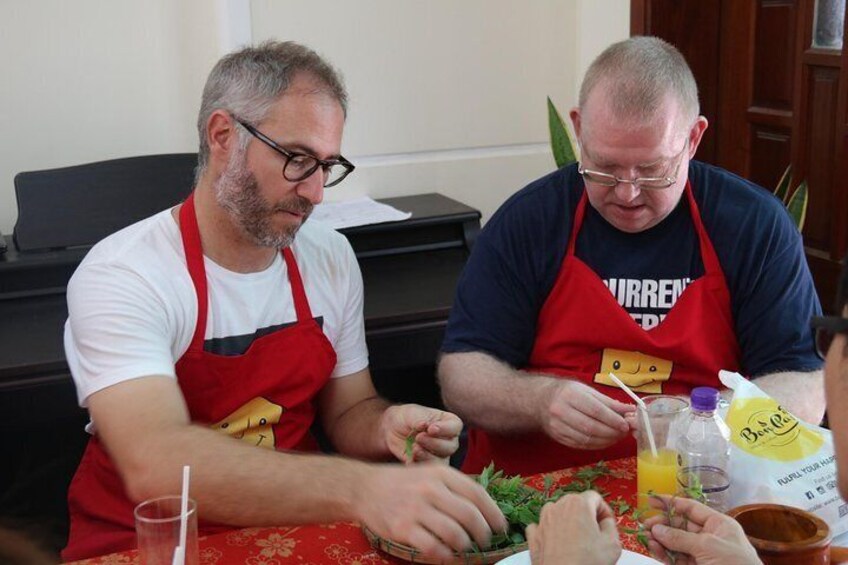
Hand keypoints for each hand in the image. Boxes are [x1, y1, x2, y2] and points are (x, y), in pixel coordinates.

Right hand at [356, 463, 506, 560]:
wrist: (364, 488)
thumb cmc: (402, 483)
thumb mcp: (430, 474)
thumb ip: (454, 487)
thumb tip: (485, 510)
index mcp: (441, 474)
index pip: (478, 494)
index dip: (494, 514)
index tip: (501, 527)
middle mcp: (431, 489)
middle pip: (470, 516)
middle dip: (483, 534)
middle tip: (485, 542)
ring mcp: (416, 509)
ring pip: (455, 534)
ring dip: (465, 546)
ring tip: (465, 548)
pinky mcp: (403, 528)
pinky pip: (433, 547)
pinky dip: (445, 556)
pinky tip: (447, 555)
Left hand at [382, 404, 462, 462]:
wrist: (394, 428)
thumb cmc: (409, 417)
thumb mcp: (413, 414)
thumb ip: (420, 420)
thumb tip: (424, 425)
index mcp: (449, 423)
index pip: (455, 427)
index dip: (445, 429)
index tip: (430, 429)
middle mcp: (448, 440)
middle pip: (450, 447)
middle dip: (434, 444)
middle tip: (418, 438)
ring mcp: (439, 455)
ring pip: (441, 461)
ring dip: (426, 456)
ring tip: (413, 448)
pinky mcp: (427, 464)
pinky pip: (427, 470)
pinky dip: (418, 465)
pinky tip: (410, 458)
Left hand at [526, 491, 620, 564]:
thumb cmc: (585, 563)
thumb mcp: (613, 544)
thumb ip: (611, 525)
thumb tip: (606, 522)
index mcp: (578, 505)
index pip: (595, 498)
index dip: (604, 511)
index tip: (606, 523)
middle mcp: (558, 508)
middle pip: (576, 504)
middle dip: (586, 516)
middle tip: (595, 534)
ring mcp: (543, 521)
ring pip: (558, 513)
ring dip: (568, 522)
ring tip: (578, 541)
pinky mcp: (534, 536)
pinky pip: (543, 527)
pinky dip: (551, 532)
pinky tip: (559, 544)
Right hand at [542, 380, 634, 449]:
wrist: (541, 400)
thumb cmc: (568, 393)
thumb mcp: (587, 391)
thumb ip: (608, 402)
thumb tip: (629, 411)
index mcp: (570, 395)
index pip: (596, 410)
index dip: (613, 420)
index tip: (625, 425)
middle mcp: (561, 410)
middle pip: (591, 427)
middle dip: (611, 432)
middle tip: (624, 433)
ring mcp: (558, 426)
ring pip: (586, 439)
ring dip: (606, 441)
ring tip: (616, 437)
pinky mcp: (558, 437)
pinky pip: (580, 445)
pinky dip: (596, 445)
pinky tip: (605, 441)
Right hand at [643, 496, 760, 564]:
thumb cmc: (735, 564)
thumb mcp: (709, 547)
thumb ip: (681, 538)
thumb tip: (657, 529)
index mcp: (719, 525)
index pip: (692, 508)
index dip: (672, 503)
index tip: (651, 500)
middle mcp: (709, 537)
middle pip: (680, 525)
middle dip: (663, 524)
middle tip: (645, 525)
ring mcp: (701, 555)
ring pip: (675, 543)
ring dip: (660, 540)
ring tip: (646, 538)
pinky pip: (676, 558)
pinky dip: (664, 554)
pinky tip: (653, 549)